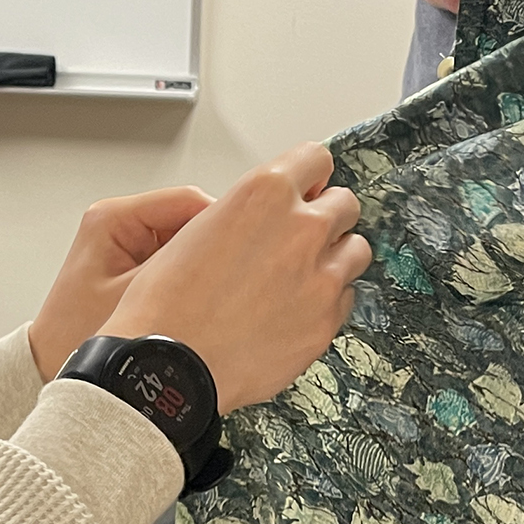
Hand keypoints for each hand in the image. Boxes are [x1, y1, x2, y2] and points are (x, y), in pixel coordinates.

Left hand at [28, 187, 214, 380]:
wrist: (50, 361)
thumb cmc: (74, 333)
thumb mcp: (134, 298)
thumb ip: (179, 268)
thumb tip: (224, 246)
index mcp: (113, 218)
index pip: (185, 201)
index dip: (222, 223)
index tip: (245, 249)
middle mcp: (118, 221)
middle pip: (188, 217)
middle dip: (211, 247)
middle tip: (229, 279)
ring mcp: (127, 239)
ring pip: (186, 238)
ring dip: (200, 264)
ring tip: (207, 295)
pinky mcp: (133, 258)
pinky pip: (174, 257)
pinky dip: (188, 275)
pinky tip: (194, 300)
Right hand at [104, 144, 370, 411]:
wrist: (169, 363)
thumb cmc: (167, 302)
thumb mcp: (196, 228)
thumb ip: (246, 212)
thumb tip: (268, 216)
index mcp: (264, 193)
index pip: (315, 159)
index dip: (308, 176)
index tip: (305, 189)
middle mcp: (302, 228)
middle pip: (345, 204)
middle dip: (326, 216)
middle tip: (301, 237)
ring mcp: (321, 277)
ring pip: (356, 251)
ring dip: (335, 257)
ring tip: (303, 276)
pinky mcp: (327, 321)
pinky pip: (346, 298)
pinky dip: (328, 300)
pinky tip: (296, 310)